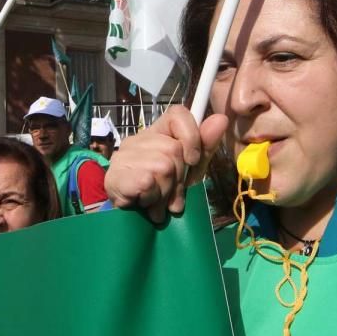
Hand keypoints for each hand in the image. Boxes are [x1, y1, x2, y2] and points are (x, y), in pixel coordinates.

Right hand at [105, 105, 227, 222]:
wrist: (131, 221)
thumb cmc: (161, 193)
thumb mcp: (190, 172)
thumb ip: (205, 147)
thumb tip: (221, 119)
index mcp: (157, 133)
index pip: (177, 114)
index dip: (191, 136)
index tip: (192, 160)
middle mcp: (137, 139)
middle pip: (173, 148)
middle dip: (179, 179)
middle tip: (171, 196)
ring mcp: (123, 156)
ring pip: (162, 167)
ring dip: (165, 194)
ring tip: (157, 203)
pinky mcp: (114, 176)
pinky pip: (146, 182)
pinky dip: (151, 199)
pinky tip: (144, 203)